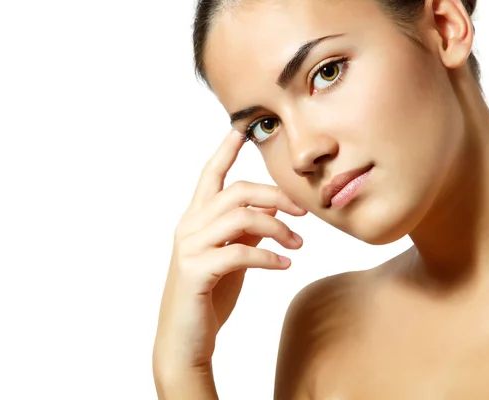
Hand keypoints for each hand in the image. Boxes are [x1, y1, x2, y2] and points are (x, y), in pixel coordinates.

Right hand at [153, 129, 306, 374]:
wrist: (184, 340)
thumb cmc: (209, 296)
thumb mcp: (231, 257)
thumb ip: (245, 232)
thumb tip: (271, 214)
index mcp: (195, 219)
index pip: (210, 176)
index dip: (225, 151)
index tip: (241, 130)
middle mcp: (189, 226)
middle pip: (236, 192)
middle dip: (275, 196)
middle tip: (304, 213)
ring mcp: (189, 247)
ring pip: (239, 217)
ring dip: (277, 228)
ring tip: (298, 245)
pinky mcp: (195, 271)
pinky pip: (239, 252)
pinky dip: (268, 256)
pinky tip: (285, 264)